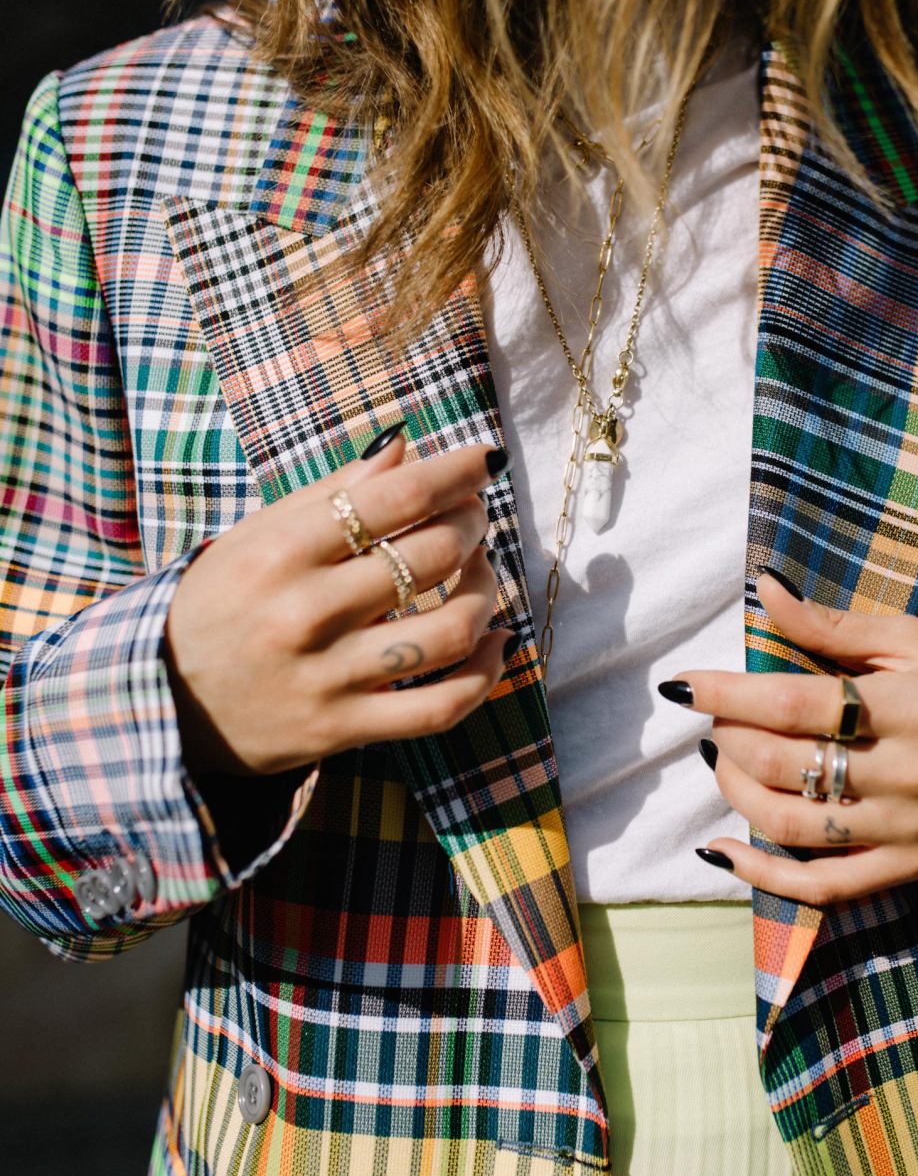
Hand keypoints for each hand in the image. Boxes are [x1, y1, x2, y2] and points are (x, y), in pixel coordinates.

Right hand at [163, 429, 514, 777]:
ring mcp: (329, 676)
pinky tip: (495, 642)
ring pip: (451, 630)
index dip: (456, 473)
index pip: (394, 499)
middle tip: (470, 520)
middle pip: (433, 555)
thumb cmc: (219, 604)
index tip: (484, 460)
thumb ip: (332, 493)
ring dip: (484, 593)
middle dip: (471, 527)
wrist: (164, 703)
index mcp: (281, 552)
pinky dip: (486, 673)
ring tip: (477, 575)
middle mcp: (306, 612)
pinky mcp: (345, 728)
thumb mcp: (256, 535)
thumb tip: (405, 448)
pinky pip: (442, 706)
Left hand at [667, 571, 917, 904]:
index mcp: (910, 705)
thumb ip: (833, 622)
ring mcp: (906, 829)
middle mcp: (908, 771)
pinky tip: (721, 851)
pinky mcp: (906, 869)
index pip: (797, 701)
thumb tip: (763, 588)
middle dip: (729, 739)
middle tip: (713, 719)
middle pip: (786, 763)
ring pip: (792, 824)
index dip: (729, 693)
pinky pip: (822, 887)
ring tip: (722, 760)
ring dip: (736, 792)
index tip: (682, 684)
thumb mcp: (912, 640)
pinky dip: (762, 876)